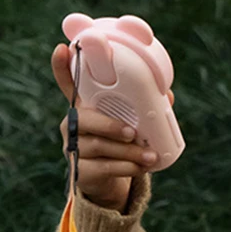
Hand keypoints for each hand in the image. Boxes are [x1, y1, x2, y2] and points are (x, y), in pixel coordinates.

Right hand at [52, 44, 174, 210]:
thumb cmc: (121, 145)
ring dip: (127, 151)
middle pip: (84, 119)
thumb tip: (168, 95)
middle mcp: (73, 125)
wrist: (110, 182)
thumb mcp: (129, 125)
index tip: (62, 49)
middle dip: (109, 125)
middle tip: (132, 132)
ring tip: (150, 155)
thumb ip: (144, 110)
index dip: (62, 67)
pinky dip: (126, 167)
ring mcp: (73, 148)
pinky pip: (103, 168)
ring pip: (98, 145)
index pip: (68, 84)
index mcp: (85, 107)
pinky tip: (140, 167)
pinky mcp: (81, 171)